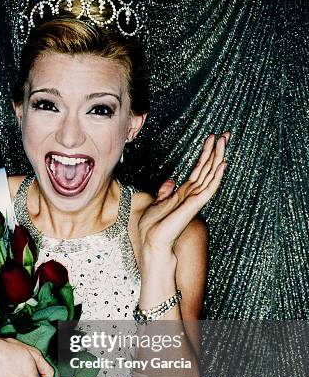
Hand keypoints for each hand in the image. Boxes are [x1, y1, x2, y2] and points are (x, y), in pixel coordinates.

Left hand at [138, 131, 229, 251]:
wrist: (152, 242)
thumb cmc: (152, 228)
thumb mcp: (156, 204)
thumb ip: (165, 193)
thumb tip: (170, 181)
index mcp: (183, 194)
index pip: (198, 169)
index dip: (205, 154)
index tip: (212, 139)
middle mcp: (192, 195)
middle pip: (207, 168)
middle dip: (216, 150)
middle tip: (226, 133)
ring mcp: (195, 200)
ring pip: (210, 174)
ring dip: (218, 156)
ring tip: (224, 140)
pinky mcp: (194, 205)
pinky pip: (208, 188)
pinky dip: (216, 176)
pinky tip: (223, 164)